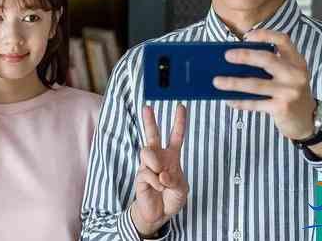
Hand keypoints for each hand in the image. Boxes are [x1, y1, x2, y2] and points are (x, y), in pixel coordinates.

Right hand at [131, 104, 188, 236]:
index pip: (175, 136)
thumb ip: (174, 180)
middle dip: (149, 120)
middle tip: (147, 107)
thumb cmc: (171, 198)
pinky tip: (158, 188)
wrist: (159, 214)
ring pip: (147, 151)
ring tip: (160, 175)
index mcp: (172, 157)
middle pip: (152, 135)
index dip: (179, 122)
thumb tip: (162, 174)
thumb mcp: (181, 189)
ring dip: (156, 163)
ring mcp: (148, 166)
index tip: (181, 107)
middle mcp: (159, 158)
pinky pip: (147, 173)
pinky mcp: (140, 176)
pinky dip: (156, 182)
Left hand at [213, 30, 316, 140]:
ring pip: (256, 84)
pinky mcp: (282, 107)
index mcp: (296, 61)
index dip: (265, 35)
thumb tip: (235, 60)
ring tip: (217, 81)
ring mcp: (289, 91)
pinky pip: (255, 103)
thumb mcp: (287, 75)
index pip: (283, 40)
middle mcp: (295, 74)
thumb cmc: (290, 92)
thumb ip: (270, 66)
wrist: (306, 120)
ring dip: (233, 83)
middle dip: (245, 56)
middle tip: (226, 55)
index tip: (247, 36)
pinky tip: (228, 100)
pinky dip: (240, 101)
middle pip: (267, 59)